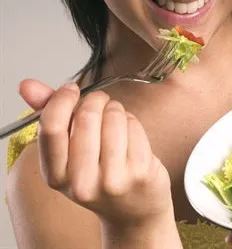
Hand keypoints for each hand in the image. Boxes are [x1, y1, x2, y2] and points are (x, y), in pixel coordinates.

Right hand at [19, 79, 172, 226]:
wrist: (134, 210)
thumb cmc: (99, 175)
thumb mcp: (69, 154)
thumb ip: (50, 116)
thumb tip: (27, 85)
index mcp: (55, 176)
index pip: (51, 127)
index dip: (62, 99)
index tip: (71, 89)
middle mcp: (81, 182)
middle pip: (86, 117)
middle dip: (96, 100)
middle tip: (101, 102)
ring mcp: (113, 180)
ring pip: (114, 118)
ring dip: (116, 109)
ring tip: (116, 120)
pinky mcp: (140, 172)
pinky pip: (135, 126)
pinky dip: (133, 121)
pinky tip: (131, 135)